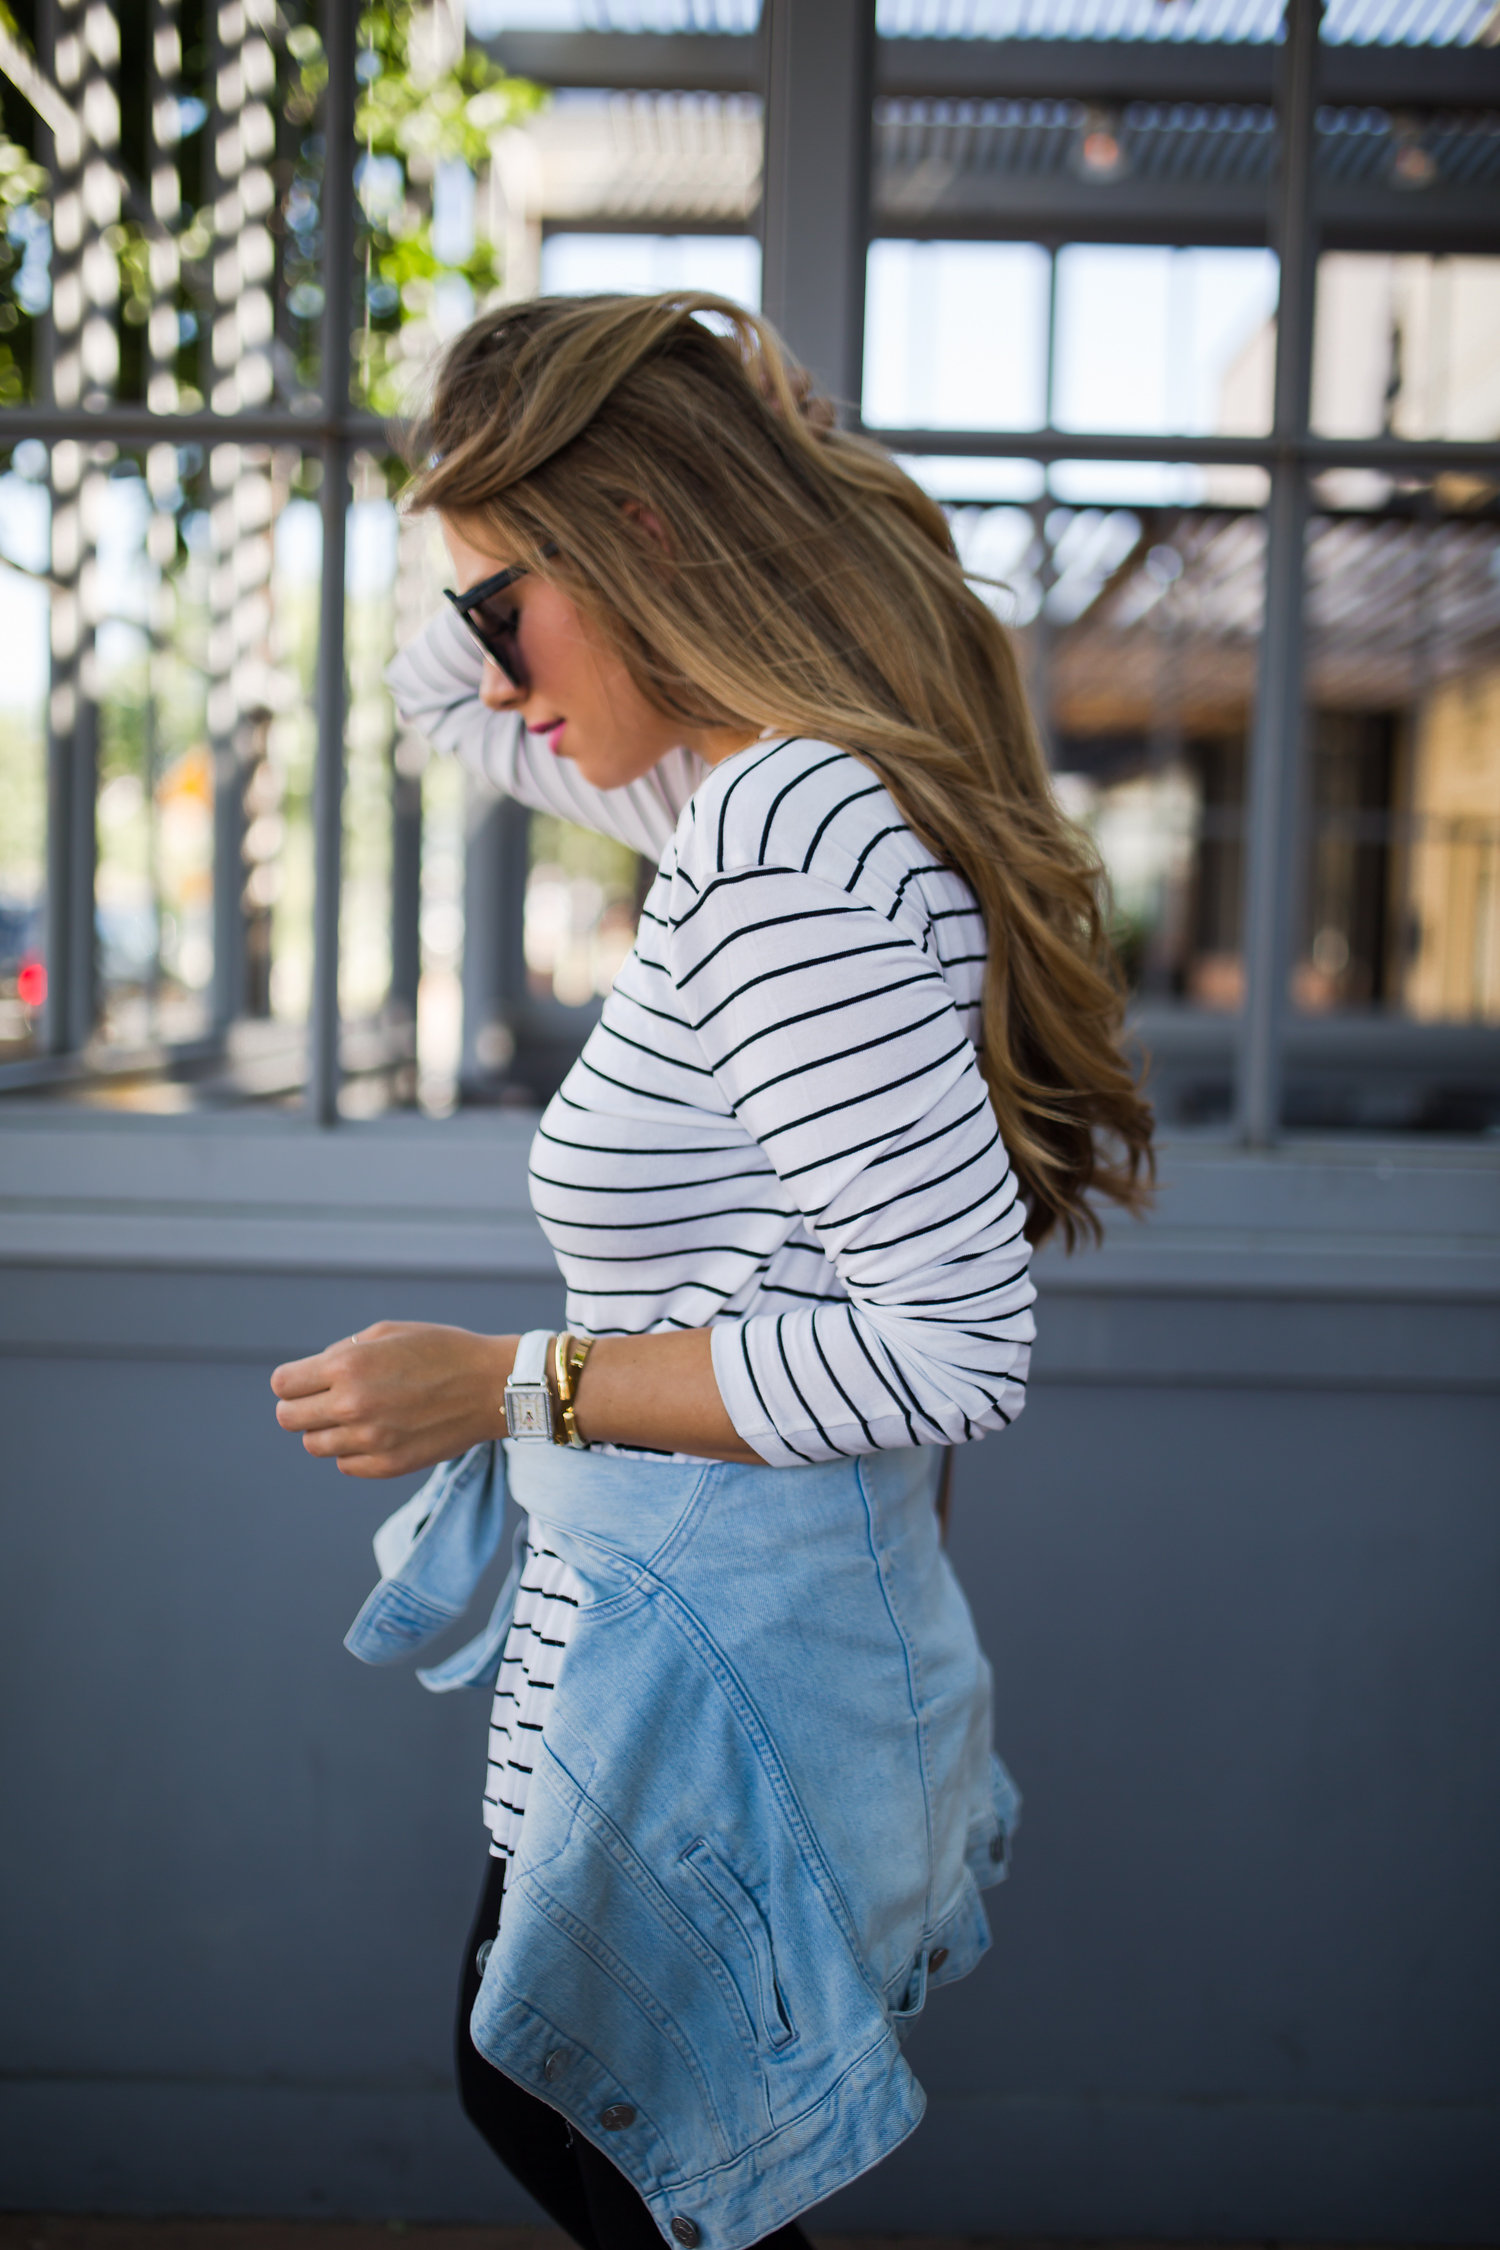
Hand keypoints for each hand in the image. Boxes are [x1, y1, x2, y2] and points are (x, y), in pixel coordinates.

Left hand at [270, 1321, 513, 1478]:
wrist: (492, 1386)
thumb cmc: (442, 1350)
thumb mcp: (387, 1332)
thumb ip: (342, 1353)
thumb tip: (313, 1375)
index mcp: (347, 1366)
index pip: (282, 1385)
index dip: (294, 1380)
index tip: (310, 1380)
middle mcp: (351, 1406)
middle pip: (288, 1418)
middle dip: (302, 1406)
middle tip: (329, 1399)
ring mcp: (369, 1440)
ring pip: (313, 1444)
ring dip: (327, 1430)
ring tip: (358, 1415)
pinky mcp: (386, 1466)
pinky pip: (344, 1464)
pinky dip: (352, 1450)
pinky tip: (378, 1432)